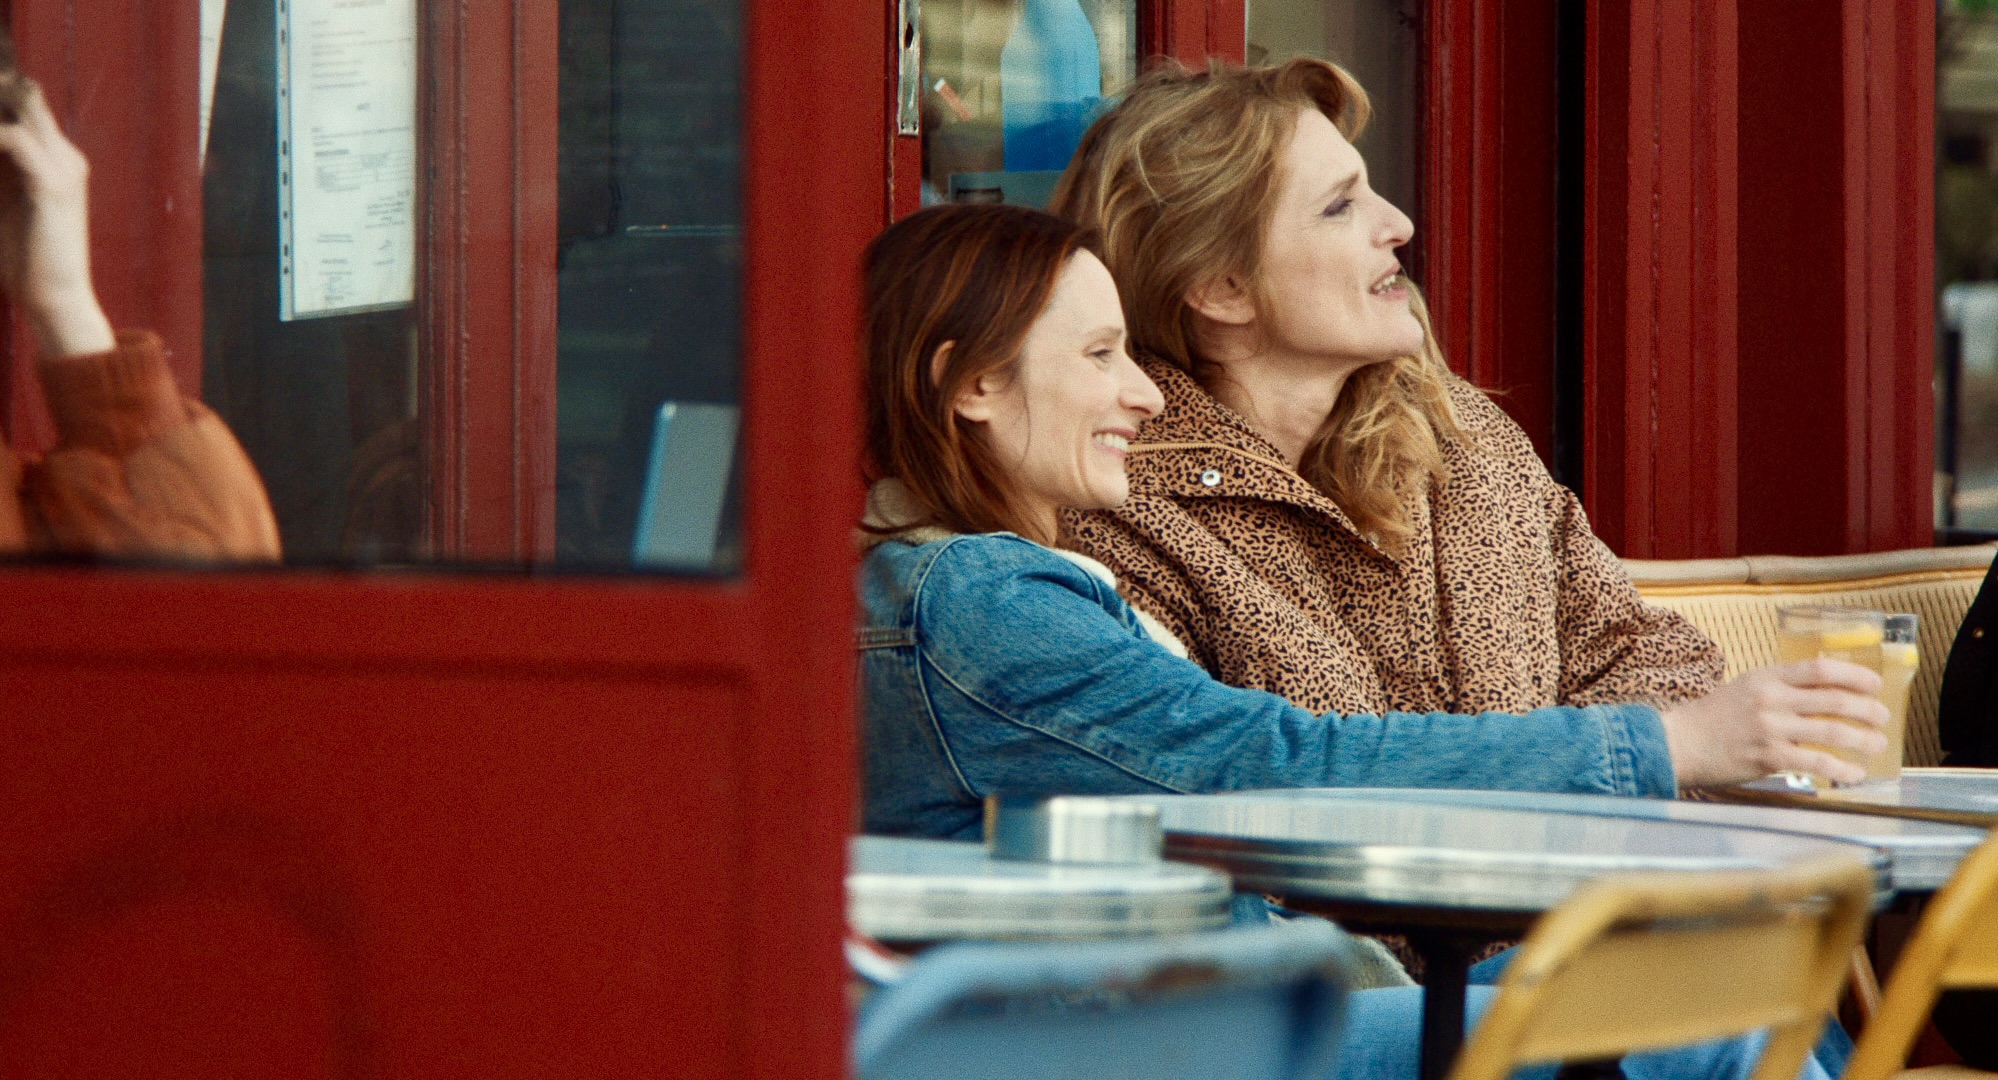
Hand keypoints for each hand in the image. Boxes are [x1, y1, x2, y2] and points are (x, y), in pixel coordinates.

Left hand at [0, 77, 112, 357]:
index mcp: (57, 159)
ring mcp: (64, 167)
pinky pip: (10, 137)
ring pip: (19, 104)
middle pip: (23, 92)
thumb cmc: (24, 261)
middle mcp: (66, 155)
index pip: (23, 102)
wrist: (57, 300)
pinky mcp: (52, 184)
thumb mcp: (3, 205)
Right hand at [1658, 659, 1889, 787]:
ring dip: (1862, 739)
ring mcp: (1771, 729)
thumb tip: (1822, 693)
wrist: (1678, 743)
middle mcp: (1771, 700)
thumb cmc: (1710, 717)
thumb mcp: (1745, 688)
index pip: (1821, 669)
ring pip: (1831, 731)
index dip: (1855, 676)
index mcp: (1766, 677)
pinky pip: (1816, 763)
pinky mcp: (1769, 757)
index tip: (1874, 685)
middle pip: (1834, 700)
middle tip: (1882, 718)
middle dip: (1867, 710)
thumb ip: (1779, 688)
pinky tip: (1854, 774)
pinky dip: (1841, 770)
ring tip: (1876, 745)